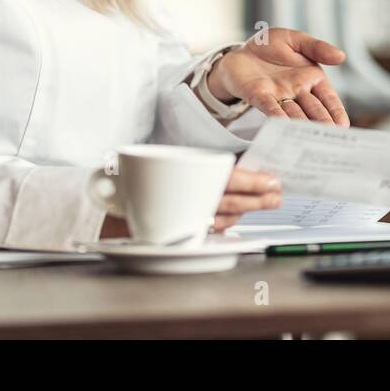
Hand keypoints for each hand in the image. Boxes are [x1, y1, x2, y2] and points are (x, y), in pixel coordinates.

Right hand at [99, 167, 282, 237]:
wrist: (112, 199)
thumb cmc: (145, 176)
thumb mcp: (175, 159)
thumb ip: (205, 164)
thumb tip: (245, 166)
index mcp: (185, 174)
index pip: (225, 178)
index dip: (251, 181)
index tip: (271, 181)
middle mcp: (183, 198)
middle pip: (229, 201)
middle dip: (257, 200)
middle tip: (277, 195)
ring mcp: (182, 217)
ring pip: (223, 217)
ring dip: (248, 211)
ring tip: (267, 203)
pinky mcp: (180, 230)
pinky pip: (209, 228)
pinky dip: (228, 222)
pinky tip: (241, 215)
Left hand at [207, 27, 348, 125]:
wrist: (239, 50)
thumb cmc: (270, 46)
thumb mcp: (296, 40)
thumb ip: (317, 48)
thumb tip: (341, 56)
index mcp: (311, 78)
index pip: (328, 98)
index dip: (336, 111)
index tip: (344, 126)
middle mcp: (297, 91)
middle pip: (313, 110)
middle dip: (322, 123)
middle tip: (329, 137)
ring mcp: (279, 96)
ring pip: (294, 113)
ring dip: (302, 125)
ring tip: (310, 138)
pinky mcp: (259, 96)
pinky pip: (270, 108)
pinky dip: (277, 117)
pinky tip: (283, 127)